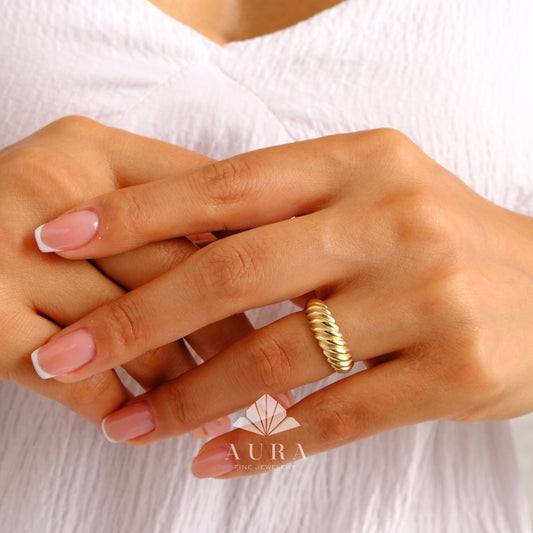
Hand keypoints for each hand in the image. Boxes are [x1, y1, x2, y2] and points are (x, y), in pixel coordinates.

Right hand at [0, 116, 252, 432]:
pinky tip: (153, 420)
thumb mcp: (85, 177)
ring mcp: (10, 257)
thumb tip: (252, 235)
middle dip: (232, 331)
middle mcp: (49, 193)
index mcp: (88, 151)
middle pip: (174, 270)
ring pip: (135, 331)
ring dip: (189, 382)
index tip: (300, 294)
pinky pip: (78, 380)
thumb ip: (161, 195)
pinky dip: (123, 406)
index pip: (196, 201)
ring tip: (232, 410)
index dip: (258, 250)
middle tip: (282, 375)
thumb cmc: (26, 213)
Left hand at [32, 129, 532, 476]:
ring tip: (129, 425)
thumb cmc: (437, 237)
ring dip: (192, 397)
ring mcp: (426, 297)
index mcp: (360, 164)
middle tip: (66, 355)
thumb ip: (281, 213)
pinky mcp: (451, 372)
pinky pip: (334, 416)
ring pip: (277, 358)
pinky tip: (214, 459)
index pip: (225, 188)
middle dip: (137, 318)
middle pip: (234, 274)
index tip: (60, 237)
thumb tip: (175, 250)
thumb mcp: (366, 194)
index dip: (136, 214)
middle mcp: (391, 221)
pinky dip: (265, 444)